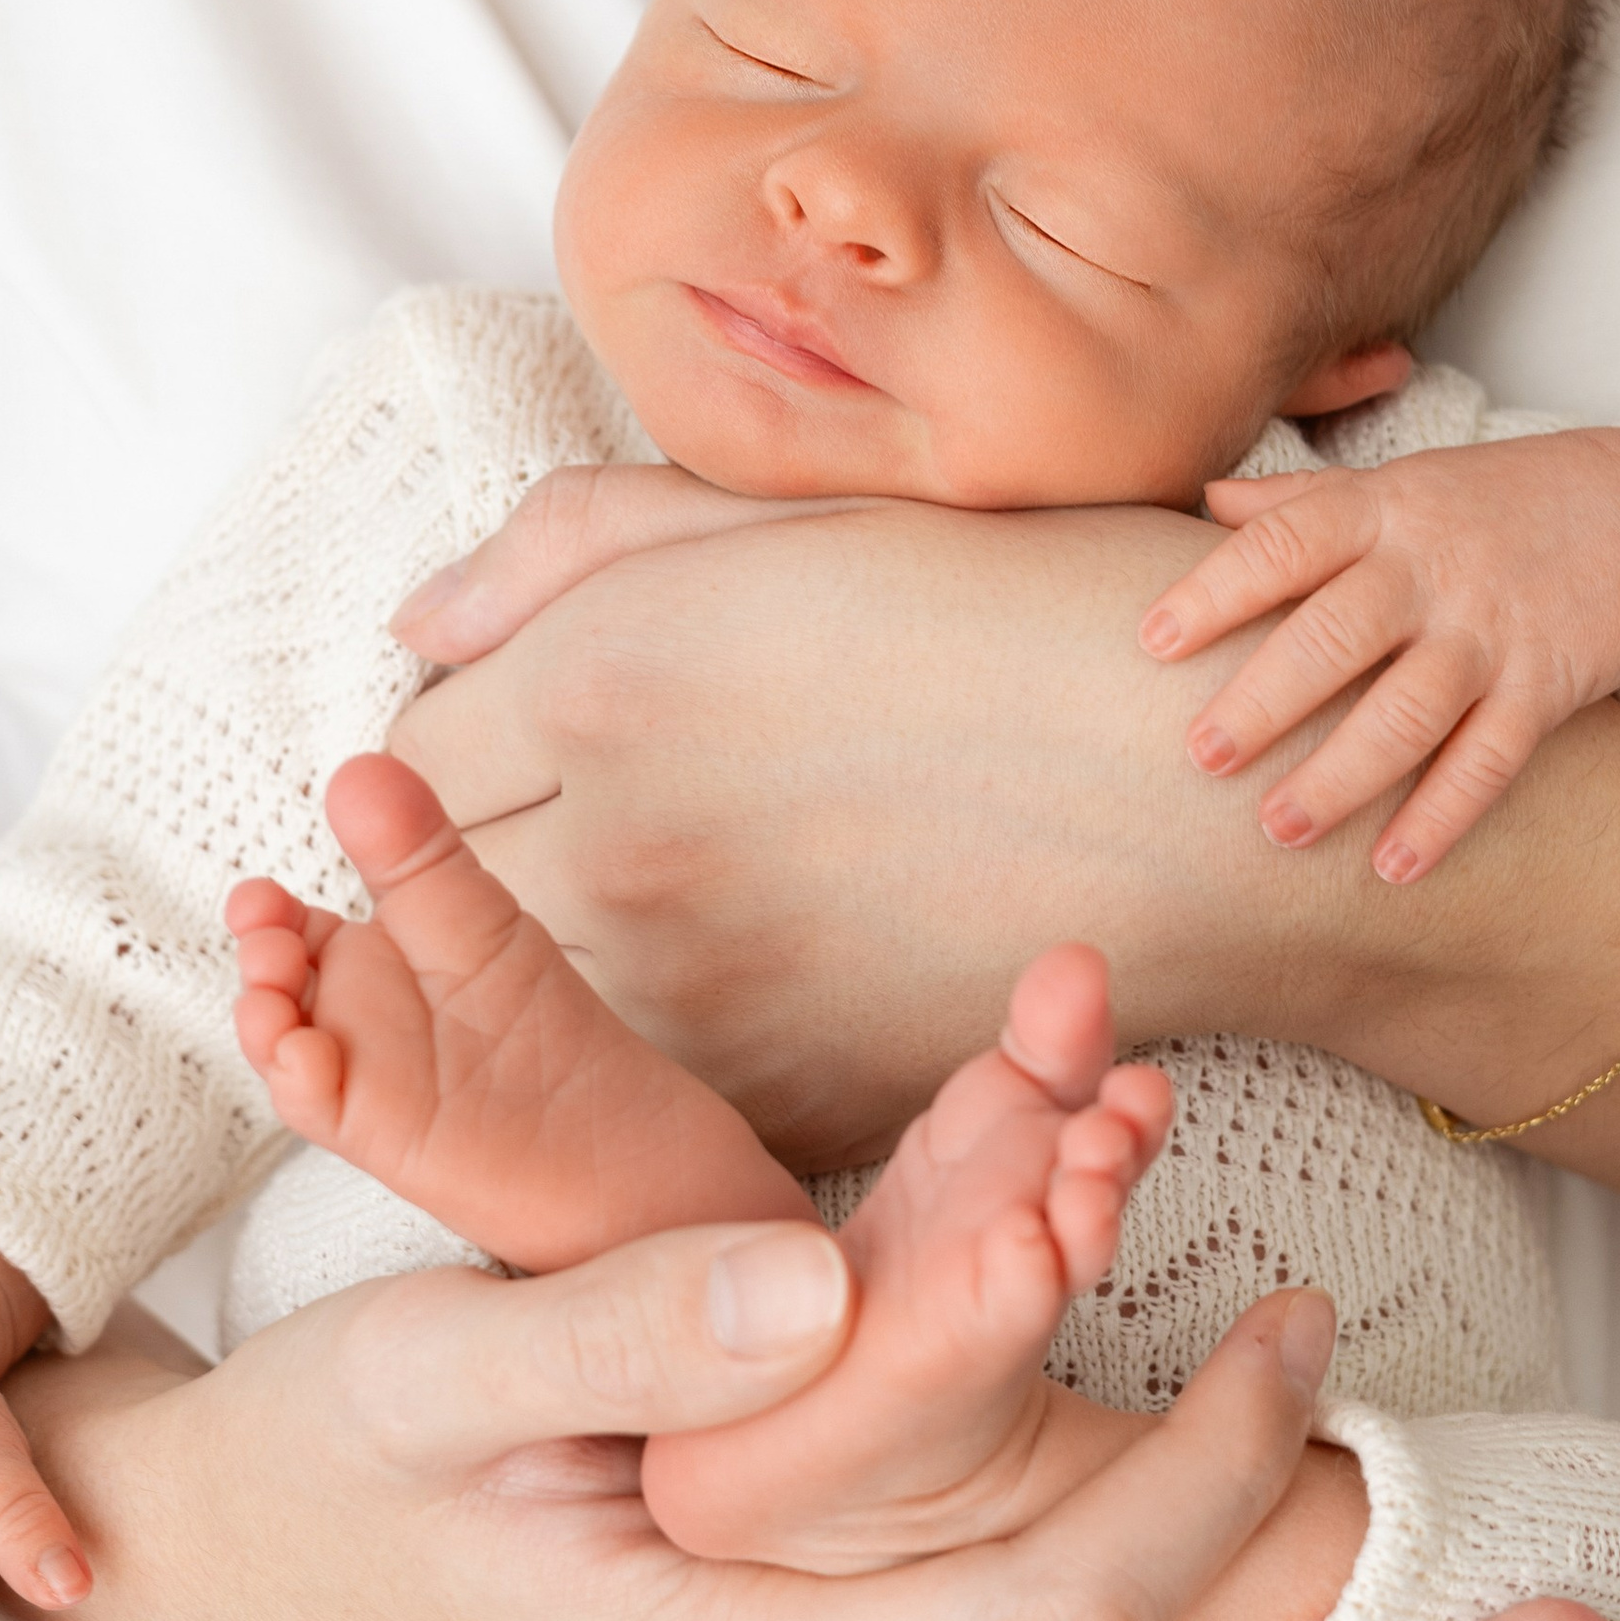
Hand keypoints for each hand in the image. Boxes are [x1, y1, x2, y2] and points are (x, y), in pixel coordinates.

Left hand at [386, 493, 1355, 1164]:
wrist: (1210, 781)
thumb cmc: (1013, 613)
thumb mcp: (781, 522)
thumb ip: (570, 550)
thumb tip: (417, 622)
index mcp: (606, 678)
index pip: (409, 758)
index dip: (464, 752)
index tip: (536, 745)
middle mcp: (620, 846)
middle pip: (442, 892)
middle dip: (488, 859)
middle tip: (601, 826)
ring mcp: (700, 995)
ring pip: (525, 1008)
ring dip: (561, 966)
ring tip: (678, 905)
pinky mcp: (784, 1098)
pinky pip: (656, 1094)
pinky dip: (676, 1052)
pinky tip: (758, 979)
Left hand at [1142, 430, 1619, 881]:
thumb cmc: (1487, 505)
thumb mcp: (1396, 486)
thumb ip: (1299, 502)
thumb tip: (1201, 502)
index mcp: (1381, 510)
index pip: (1286, 544)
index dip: (1219, 590)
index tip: (1153, 640)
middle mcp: (1432, 568)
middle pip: (1339, 633)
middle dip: (1268, 697)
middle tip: (1200, 756)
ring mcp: (1491, 630)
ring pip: (1410, 709)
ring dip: (1343, 774)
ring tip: (1278, 830)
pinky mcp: (1546, 687)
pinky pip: (1490, 758)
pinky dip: (1444, 815)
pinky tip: (1394, 868)